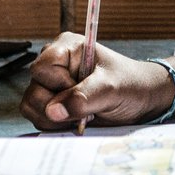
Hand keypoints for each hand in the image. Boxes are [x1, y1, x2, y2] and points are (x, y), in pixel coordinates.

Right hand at [20, 34, 174, 130]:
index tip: (82, 89)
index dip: (59, 84)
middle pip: (34, 91)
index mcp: (67, 48)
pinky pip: (39, 119)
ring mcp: (52, 86)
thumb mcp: (111, 88)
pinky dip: (57, 126)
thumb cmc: (131, 84)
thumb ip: (83, 97)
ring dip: (57, 119)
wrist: (142, 100)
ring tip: (84, 115)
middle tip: (87, 108)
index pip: (42, 68)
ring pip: (32, 107)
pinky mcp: (53, 105)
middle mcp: (55, 66)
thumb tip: (53, 111)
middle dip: (59, 107)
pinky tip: (78, 121)